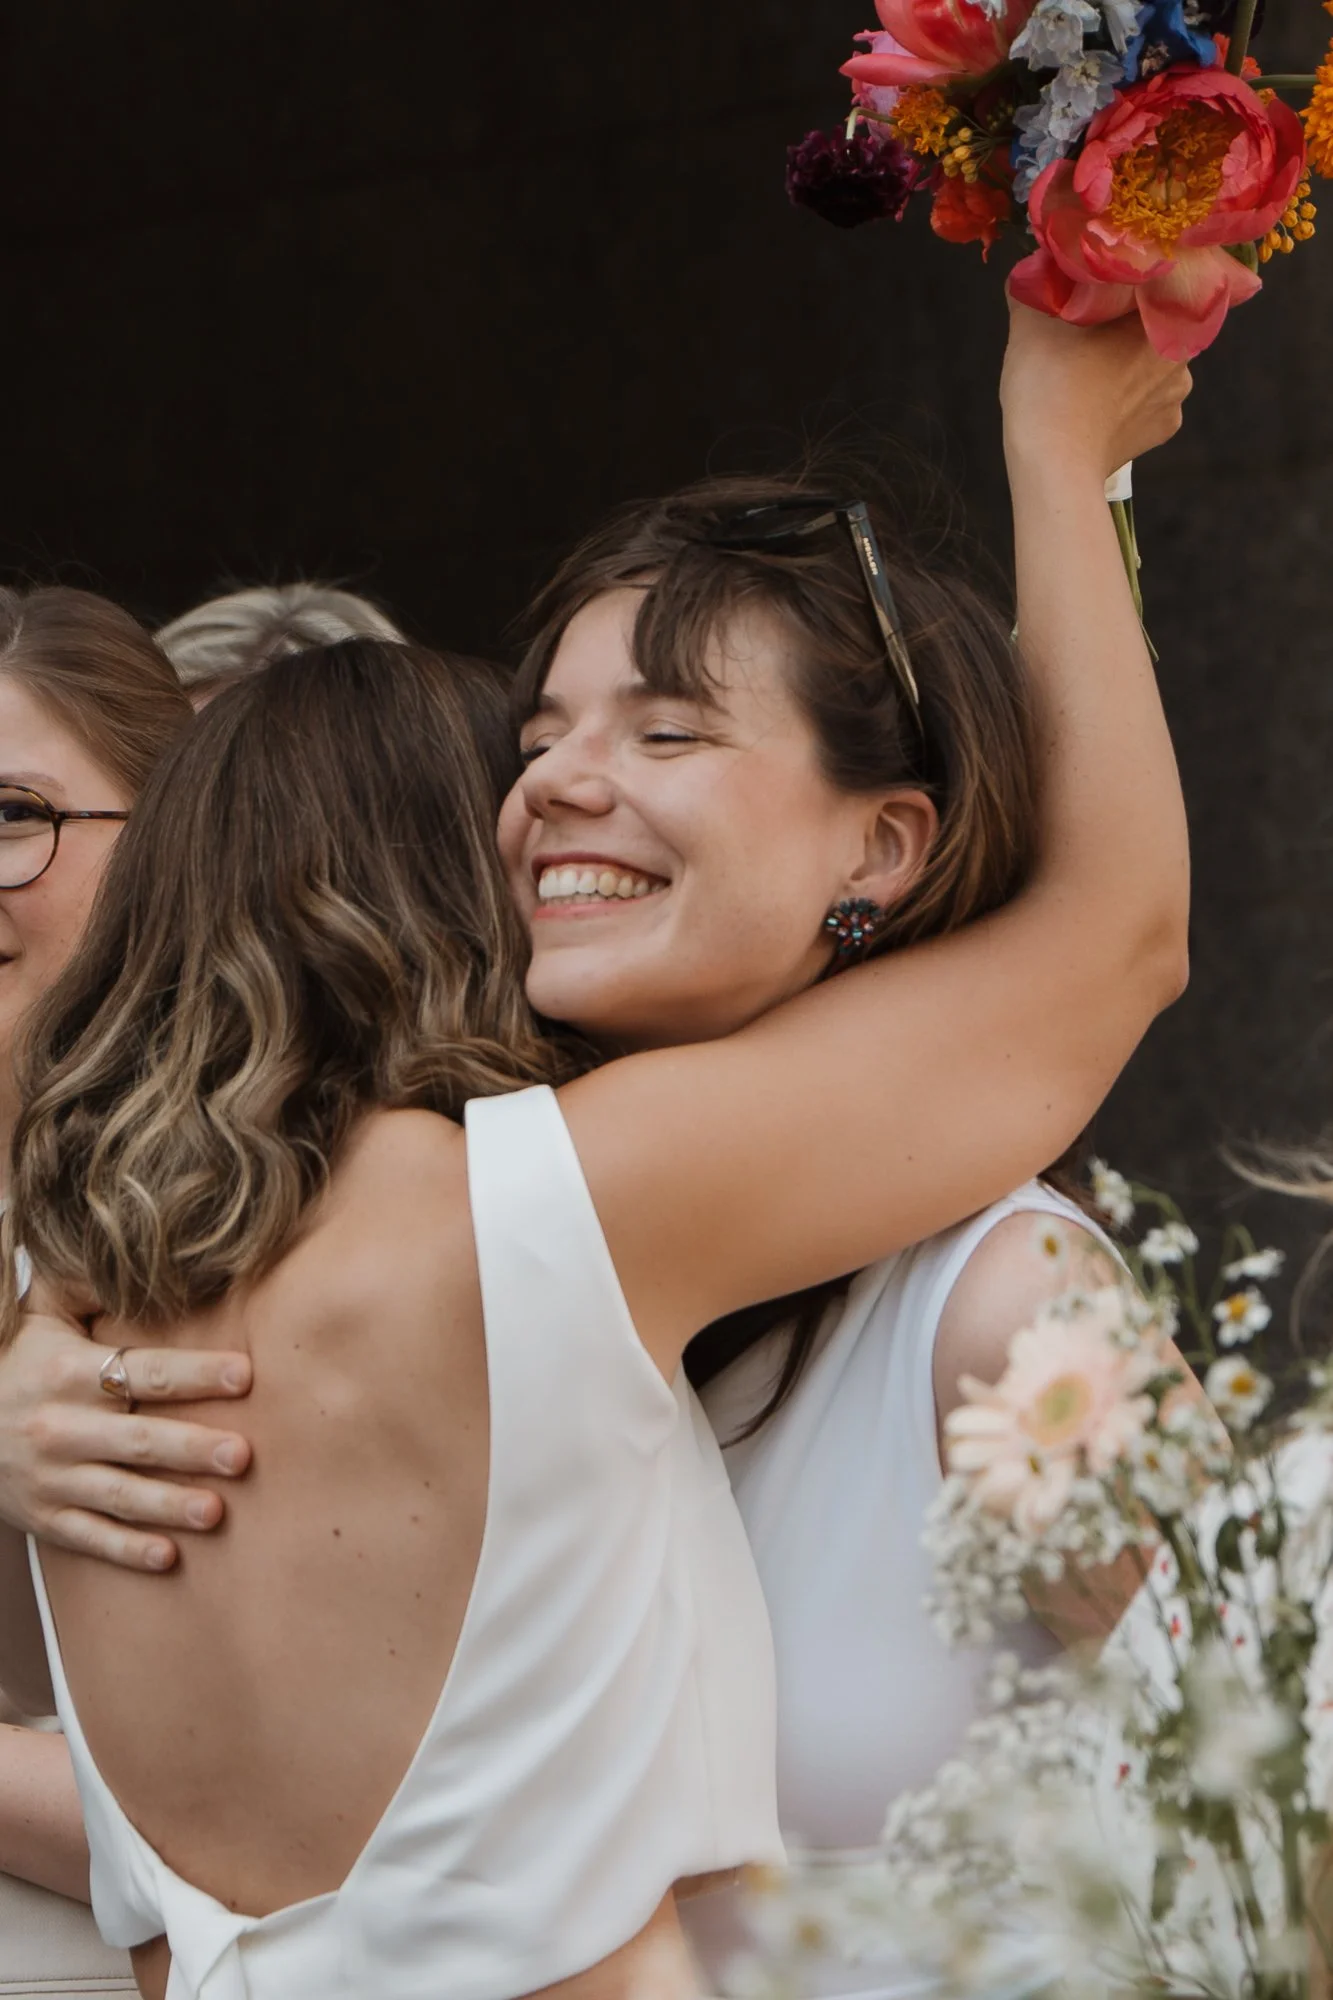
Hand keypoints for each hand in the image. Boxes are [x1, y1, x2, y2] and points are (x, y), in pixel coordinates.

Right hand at [0, 1313, 252, 1570]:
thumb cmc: (15, 1362)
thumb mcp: (39, 1317)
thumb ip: (83, 1288)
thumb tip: (128, 1252)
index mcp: (69, 1373)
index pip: (144, 1371)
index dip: (195, 1373)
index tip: (244, 1374)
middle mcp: (61, 1427)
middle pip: (139, 1440)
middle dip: (191, 1448)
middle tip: (242, 1455)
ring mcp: (51, 1477)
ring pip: (119, 1494)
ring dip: (169, 1505)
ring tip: (216, 1511)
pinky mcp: (44, 1516)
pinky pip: (89, 1536)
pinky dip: (127, 1549)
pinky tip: (167, 1556)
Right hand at [1000, 297, 1192, 484]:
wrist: (1054, 467)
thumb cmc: (1048, 386)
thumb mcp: (1032, 320)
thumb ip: (1038, 284)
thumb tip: (1039, 264)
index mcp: (1161, 318)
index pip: (1148, 284)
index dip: (1120, 283)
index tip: (1093, 288)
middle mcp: (1181, 357)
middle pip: (1150, 326)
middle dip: (1122, 326)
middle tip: (1086, 331)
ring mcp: (1175, 399)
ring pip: (1149, 366)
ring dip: (1125, 364)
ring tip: (1087, 373)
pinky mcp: (1162, 431)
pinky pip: (1147, 402)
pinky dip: (1127, 399)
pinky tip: (1099, 402)